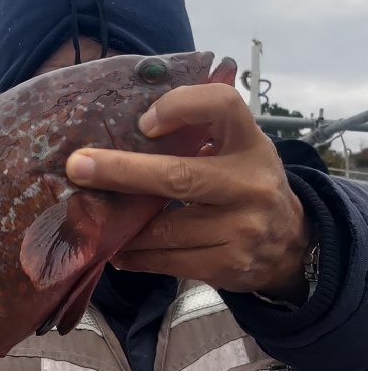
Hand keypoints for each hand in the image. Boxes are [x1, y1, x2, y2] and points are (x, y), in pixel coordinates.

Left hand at [66, 84, 310, 298]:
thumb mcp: (239, 148)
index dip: (179, 107)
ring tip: (91, 217)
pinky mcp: (227, 266)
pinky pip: (167, 261)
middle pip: (178, 177)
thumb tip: (126, 123)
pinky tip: (118, 249)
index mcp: (250, 143)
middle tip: (79, 167)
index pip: (221, 105)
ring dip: (121, 225)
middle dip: (122, 172)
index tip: (144, 123)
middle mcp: (250, 184)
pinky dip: (135, 255)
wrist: (291, 245)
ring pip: (163, 229)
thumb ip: (200, 131)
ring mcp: (241, 229)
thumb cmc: (248, 183)